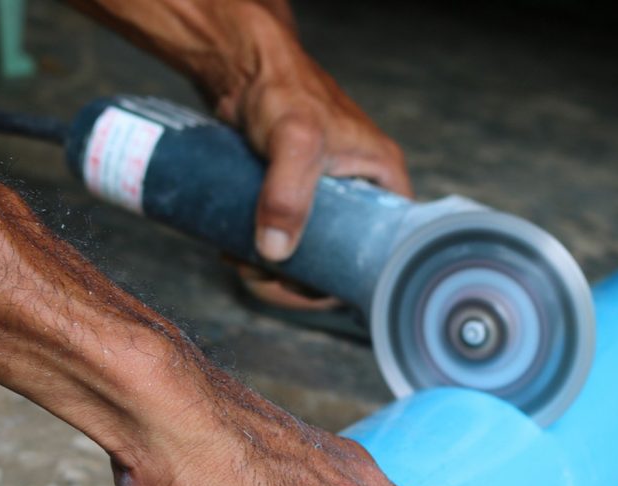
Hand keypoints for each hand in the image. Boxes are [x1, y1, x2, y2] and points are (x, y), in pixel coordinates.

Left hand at [214, 4, 411, 261]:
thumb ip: (288, 194)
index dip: (343, 281)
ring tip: (238, 259)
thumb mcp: (293, 141)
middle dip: (296, 280)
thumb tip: (276, 253)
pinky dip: (260, 252)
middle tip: (259, 275)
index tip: (301, 287)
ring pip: (309, 254)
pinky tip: (234, 248)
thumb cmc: (281, 89)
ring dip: (272, 270)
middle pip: (339, 262)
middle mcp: (361, 194)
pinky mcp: (296, 197)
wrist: (243, 66)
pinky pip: (286, 238)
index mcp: (383, 183)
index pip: (380, 253)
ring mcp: (328, 198)